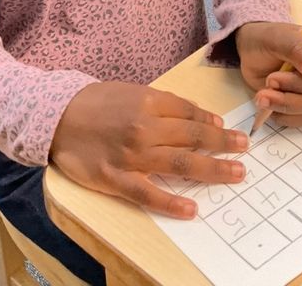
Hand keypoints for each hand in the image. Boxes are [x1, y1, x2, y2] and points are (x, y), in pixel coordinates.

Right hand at [50, 82, 249, 218]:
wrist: (56, 117)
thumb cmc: (96, 102)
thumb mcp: (131, 91)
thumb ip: (164, 103)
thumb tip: (199, 117)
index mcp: (148, 102)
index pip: (190, 113)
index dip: (211, 123)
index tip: (227, 130)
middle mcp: (144, 128)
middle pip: (192, 137)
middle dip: (223, 144)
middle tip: (245, 148)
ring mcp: (131, 155)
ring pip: (180, 164)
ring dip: (212, 169)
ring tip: (235, 173)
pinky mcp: (115, 179)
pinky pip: (148, 194)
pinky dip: (170, 202)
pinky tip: (191, 208)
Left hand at [236, 22, 301, 125]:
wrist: (253, 52)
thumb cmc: (265, 41)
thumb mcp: (275, 37)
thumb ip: (297, 48)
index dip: (300, 82)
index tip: (274, 79)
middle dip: (288, 97)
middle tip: (266, 86)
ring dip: (285, 108)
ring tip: (262, 97)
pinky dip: (286, 117)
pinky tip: (270, 106)